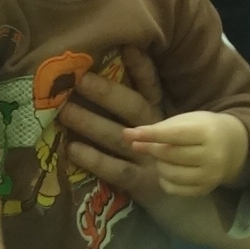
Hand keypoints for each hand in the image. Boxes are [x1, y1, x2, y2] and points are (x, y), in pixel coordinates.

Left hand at [58, 48, 165, 198]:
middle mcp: (156, 133)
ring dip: (91, 123)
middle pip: (133, 107)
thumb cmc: (157, 157)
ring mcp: (151, 159)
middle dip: (107, 92)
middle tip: (79, 79)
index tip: (127, 46)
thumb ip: (131, 105)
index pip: (151, 86)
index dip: (141, 67)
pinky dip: (95, 159)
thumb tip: (100, 72)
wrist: (184, 202)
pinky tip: (73, 150)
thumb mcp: (153, 128)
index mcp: (159, 114)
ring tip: (65, 111)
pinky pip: (117, 169)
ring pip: (119, 137)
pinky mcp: (143, 183)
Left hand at [128, 110, 249, 196]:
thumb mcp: (188, 120)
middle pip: (170, 155)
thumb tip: (128, 136)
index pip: (174, 135)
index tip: (128, 134)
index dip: (149, 135)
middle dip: (151, 149)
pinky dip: (165, 180)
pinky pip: (175, 189)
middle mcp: (212, 156)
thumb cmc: (204, 128)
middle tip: (141, 145)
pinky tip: (167, 171)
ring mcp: (210, 176)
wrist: (235, 146)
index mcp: (207, 133)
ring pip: (170, 174)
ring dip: (158, 165)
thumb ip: (160, 128)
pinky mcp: (206, 190)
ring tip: (161, 157)